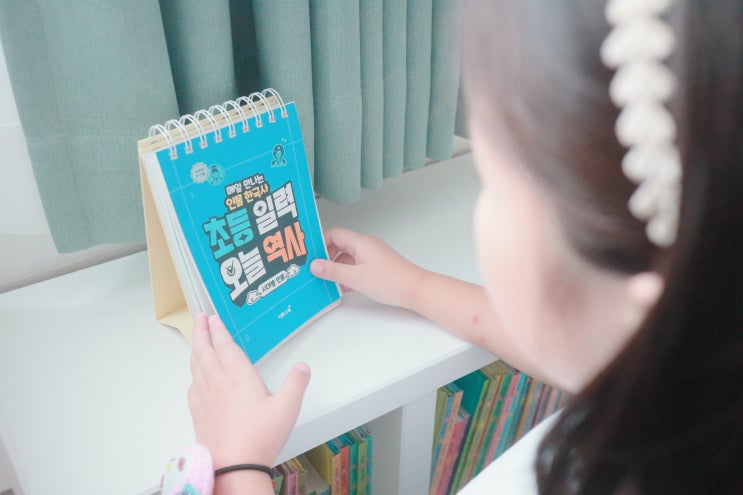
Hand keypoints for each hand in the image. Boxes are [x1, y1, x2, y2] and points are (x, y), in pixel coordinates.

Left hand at [188, 313, 310, 468]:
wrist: (234, 466)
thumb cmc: (260, 437)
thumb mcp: (287, 408)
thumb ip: (295, 384)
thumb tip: (303, 366)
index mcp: (239, 377)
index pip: (225, 346)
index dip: (218, 330)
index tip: (212, 318)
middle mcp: (218, 383)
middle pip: (204, 351)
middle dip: (201, 332)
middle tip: (198, 318)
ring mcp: (205, 398)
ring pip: (196, 366)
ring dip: (195, 349)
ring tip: (196, 340)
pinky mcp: (199, 413)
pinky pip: (192, 386)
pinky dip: (193, 373)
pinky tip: (195, 376)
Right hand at [310, 227, 426, 308]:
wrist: (416, 290)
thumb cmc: (391, 281)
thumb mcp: (356, 278)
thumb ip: (333, 271)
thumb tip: (314, 265)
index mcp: (360, 242)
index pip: (334, 234)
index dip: (319, 243)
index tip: (309, 255)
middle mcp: (366, 245)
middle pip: (339, 245)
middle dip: (326, 257)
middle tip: (315, 269)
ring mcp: (372, 255)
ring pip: (347, 257)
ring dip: (337, 268)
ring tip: (327, 280)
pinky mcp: (377, 266)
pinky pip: (356, 265)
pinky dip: (348, 274)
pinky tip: (344, 287)